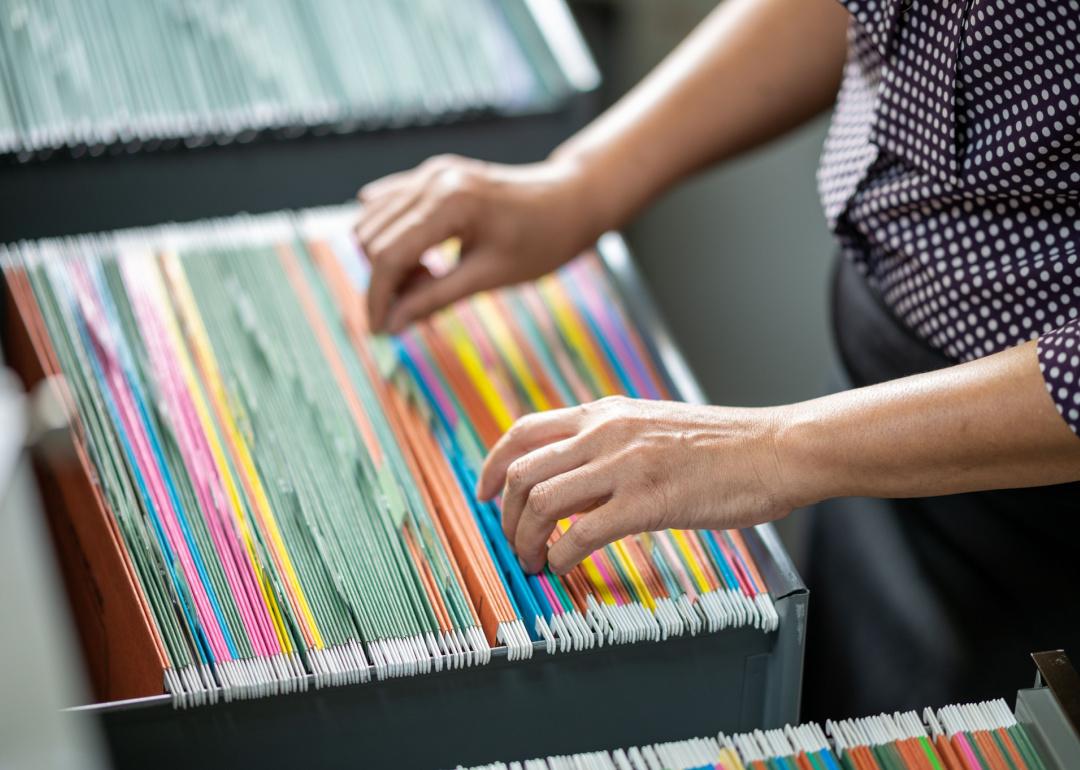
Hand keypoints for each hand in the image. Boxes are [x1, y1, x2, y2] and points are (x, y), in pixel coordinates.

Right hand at [355, 154, 600, 333]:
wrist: (571, 201)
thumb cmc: (542, 241)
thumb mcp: (490, 277)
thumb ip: (435, 298)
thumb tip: (391, 325)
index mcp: (450, 204)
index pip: (388, 255)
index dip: (378, 298)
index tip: (378, 331)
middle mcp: (432, 180)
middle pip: (372, 238)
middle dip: (383, 280)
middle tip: (414, 308)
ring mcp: (431, 172)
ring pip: (373, 220)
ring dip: (386, 259)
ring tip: (427, 281)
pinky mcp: (433, 174)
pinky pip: (388, 204)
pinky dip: (392, 236)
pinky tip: (422, 260)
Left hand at [475, 395, 794, 574]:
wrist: (777, 448)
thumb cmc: (724, 446)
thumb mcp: (652, 428)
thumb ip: (609, 446)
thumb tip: (571, 483)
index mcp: (605, 412)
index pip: (523, 432)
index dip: (491, 465)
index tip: (483, 494)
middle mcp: (605, 432)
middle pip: (520, 471)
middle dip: (504, 514)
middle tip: (512, 542)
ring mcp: (625, 464)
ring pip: (540, 502)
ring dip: (525, 541)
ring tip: (533, 562)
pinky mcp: (648, 500)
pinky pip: (580, 533)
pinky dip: (559, 556)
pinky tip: (563, 568)